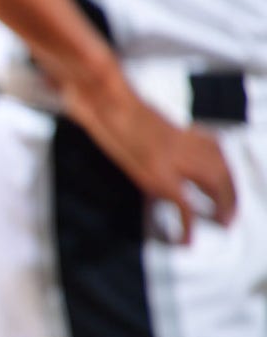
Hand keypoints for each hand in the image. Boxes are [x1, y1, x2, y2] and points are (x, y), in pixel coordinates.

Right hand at [57, 67, 235, 242]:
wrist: (104, 97)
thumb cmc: (112, 102)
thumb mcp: (137, 115)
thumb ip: (152, 131)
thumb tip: (153, 142)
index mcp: (177, 130)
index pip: (214, 148)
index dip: (225, 168)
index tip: (225, 182)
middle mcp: (183, 143)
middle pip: (222, 168)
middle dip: (231, 194)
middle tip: (230, 214)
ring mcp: (173, 159)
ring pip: (215, 184)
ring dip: (222, 207)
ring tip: (221, 223)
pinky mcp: (159, 175)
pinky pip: (184, 205)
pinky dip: (188, 225)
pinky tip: (186, 239)